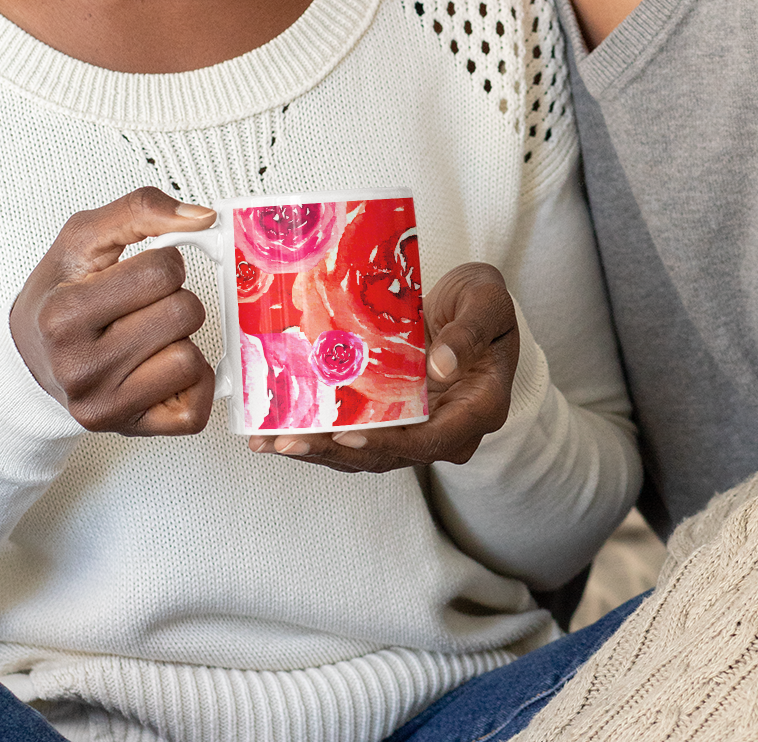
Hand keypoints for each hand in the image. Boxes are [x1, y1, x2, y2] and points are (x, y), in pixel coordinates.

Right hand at [10, 187, 217, 435]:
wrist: (28, 357)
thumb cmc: (58, 294)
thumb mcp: (82, 238)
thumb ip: (140, 210)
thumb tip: (203, 218)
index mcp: (64, 314)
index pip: (162, 271)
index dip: (163, 262)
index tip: (138, 272)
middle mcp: (80, 367)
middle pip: (183, 314)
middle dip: (174, 299)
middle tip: (142, 305)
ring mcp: (103, 405)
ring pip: (191, 360)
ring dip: (180, 341)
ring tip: (147, 336)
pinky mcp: (128, 431)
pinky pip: (195, 412)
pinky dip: (191, 384)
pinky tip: (163, 367)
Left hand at [246, 262, 518, 472]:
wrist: (478, 308)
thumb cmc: (486, 303)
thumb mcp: (487, 304)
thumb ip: (468, 333)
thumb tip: (440, 367)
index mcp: (479, 408)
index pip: (432, 441)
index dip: (388, 443)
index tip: (348, 437)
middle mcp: (448, 429)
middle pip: (389, 453)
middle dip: (334, 451)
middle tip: (288, 441)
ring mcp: (419, 427)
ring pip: (367, 452)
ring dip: (318, 450)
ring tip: (270, 441)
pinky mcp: (396, 418)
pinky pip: (358, 434)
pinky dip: (320, 435)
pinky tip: (279, 430)